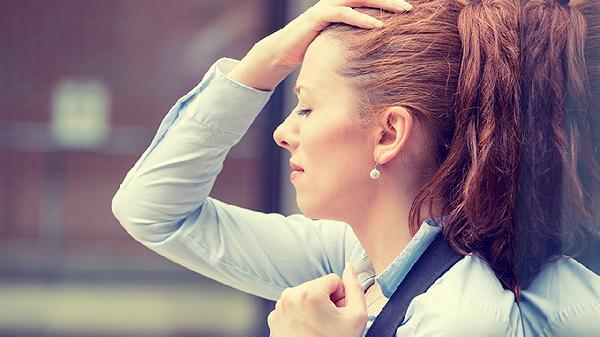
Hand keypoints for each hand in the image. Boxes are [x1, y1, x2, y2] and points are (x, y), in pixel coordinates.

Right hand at [228, 0, 412, 90]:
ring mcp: (327, 7)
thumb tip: (375, 54)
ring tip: (403, 10)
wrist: (282, 52)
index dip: (387, 1)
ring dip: (383, 4)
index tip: (410, 8)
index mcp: (342, 6)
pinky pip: (343, 13)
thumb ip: (354, 40)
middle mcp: (336, 2)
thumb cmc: (310, 50)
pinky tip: (377, 25)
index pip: (369, 0)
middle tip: (412, 6)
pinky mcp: (318, 16)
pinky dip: (361, 18)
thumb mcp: (337, 43)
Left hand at [267, 264, 367, 336]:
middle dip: (327, 302)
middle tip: (330, 324)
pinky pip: (293, 308)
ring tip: (319, 329)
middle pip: (318, 287)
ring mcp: (278, 309)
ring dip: (314, 309)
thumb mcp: (356, 317)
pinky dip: (301, 317)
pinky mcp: (274, 319)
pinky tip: (307, 332)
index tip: (339, 314)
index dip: (342, 297)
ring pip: (305, 297)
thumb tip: (350, 268)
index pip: (333, 279)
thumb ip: (356, 288)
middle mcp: (288, 297)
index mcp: (307, 293)